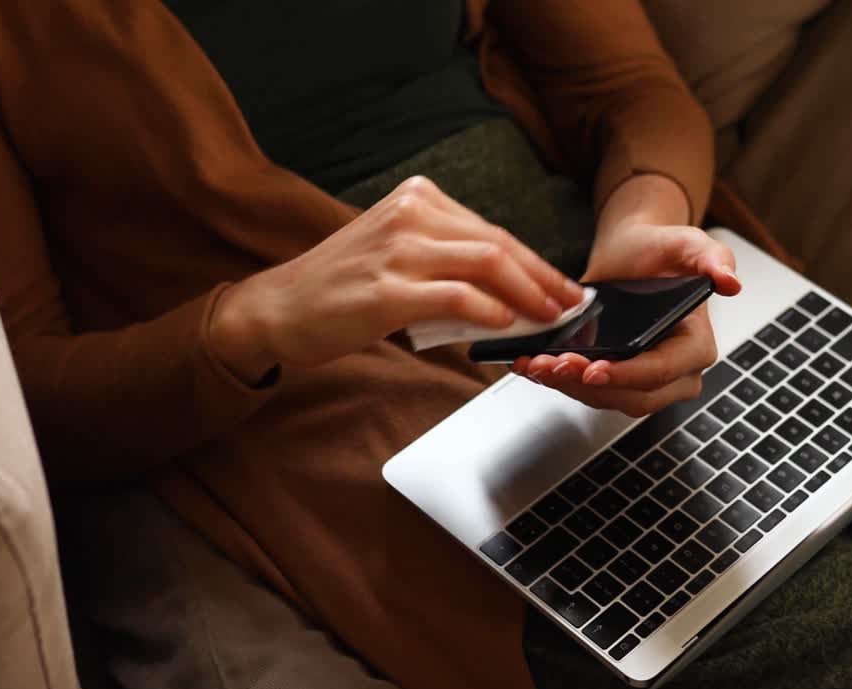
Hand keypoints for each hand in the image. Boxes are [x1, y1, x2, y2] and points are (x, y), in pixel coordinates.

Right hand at [210, 176, 584, 380]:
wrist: (280, 307)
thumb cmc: (342, 287)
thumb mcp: (399, 254)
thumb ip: (450, 262)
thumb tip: (511, 293)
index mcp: (417, 198)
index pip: (493, 230)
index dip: (536, 262)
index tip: (562, 286)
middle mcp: (410, 214)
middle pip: (498, 244)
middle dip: (544, 279)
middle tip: (571, 305)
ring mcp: (398, 250)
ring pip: (486, 266)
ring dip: (528, 296)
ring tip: (549, 320)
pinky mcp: (387, 290)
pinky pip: (457, 297)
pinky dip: (492, 313)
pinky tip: (508, 327)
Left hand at [513, 176, 741, 416]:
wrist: (629, 254)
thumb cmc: (657, 250)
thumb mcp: (686, 242)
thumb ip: (712, 257)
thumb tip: (730, 281)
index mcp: (697, 346)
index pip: (662, 372)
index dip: (627, 374)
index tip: (595, 368)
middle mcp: (676, 373)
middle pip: (632, 395)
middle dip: (590, 385)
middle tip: (555, 365)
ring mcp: (644, 382)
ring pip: (606, 399)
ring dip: (568, 386)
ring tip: (536, 364)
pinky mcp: (616, 381)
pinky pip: (590, 392)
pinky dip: (560, 382)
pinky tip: (534, 366)